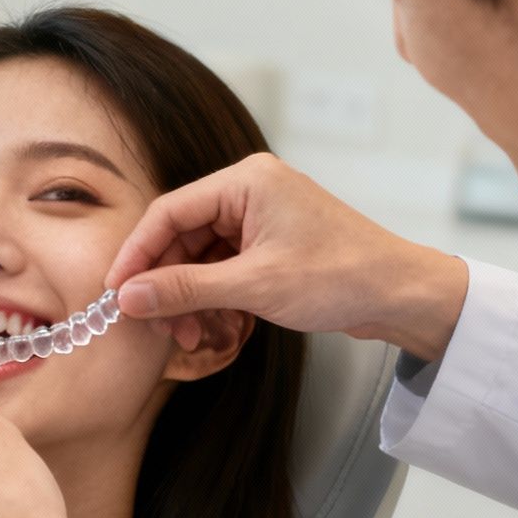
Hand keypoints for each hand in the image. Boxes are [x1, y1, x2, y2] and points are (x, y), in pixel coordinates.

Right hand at [103, 153, 469, 362]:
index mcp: (246, 181)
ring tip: (185, 335)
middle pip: (181, 236)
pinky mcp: (270, 246)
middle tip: (152, 324)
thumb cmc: (341, 276)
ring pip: (200, 257)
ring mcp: (261, 219)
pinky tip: (210, 326)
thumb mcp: (254, 286)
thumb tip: (129, 297)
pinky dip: (212, 298)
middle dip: (164, 283)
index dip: (137, 253)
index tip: (116, 291)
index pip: (169, 212)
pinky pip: (223, 269)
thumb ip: (185, 289)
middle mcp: (250, 192)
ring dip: (188, 297)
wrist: (401, 295)